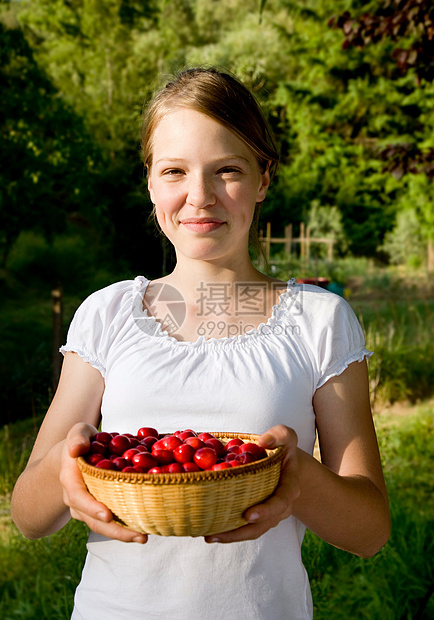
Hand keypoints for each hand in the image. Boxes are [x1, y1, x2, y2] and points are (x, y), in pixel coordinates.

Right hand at [59, 423, 147, 543]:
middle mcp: (77, 499)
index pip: (78, 497)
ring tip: (144, 537)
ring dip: (123, 534)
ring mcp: (87, 508)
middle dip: (115, 530)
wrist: (74, 455)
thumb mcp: (78, 432)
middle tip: (138, 535)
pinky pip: (110, 522)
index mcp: (71, 479)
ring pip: (102, 526)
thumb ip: (77, 437)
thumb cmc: (81, 441)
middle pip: (93, 520)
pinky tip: (145, 528)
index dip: (92, 507)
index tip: (108, 515)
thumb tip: (75, 449)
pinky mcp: (99, 510)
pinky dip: (126, 527)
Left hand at [204, 425, 300, 543]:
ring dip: (231, 536)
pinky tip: (210, 532)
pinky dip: (229, 532)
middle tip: (216, 533)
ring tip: (208, 536)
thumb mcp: (285, 436)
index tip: (248, 515)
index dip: (266, 510)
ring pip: (252, 531)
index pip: (280, 502)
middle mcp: (281, 505)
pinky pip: (245, 528)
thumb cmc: (282, 448)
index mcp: (289, 487)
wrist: (284, 463)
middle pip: (262, 524)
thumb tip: (263, 441)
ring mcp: (270, 514)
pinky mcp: (257, 516)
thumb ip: (279, 435)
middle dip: (240, 531)